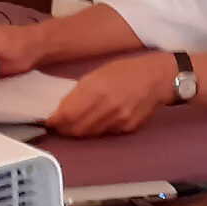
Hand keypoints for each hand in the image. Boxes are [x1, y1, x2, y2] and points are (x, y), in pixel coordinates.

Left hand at [47, 52, 177, 137]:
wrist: (157, 78)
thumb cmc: (126, 70)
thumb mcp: (97, 73)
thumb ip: (80, 92)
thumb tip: (63, 109)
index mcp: (96, 89)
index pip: (67, 115)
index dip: (55, 122)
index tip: (49, 122)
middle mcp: (107, 107)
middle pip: (76, 129)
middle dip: (64, 130)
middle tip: (59, 126)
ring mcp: (118, 120)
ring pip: (89, 134)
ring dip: (79, 132)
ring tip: (74, 125)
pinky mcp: (127, 128)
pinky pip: (105, 133)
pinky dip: (96, 130)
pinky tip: (96, 122)